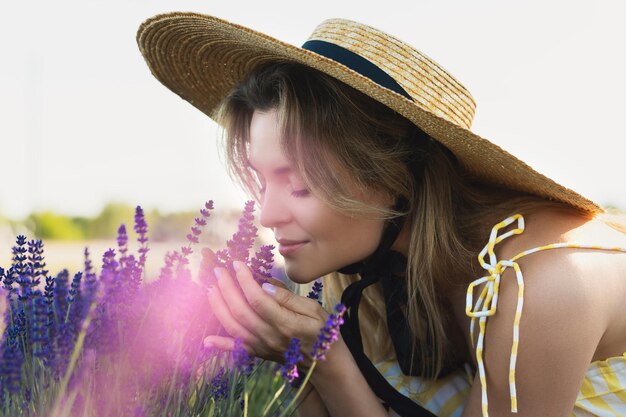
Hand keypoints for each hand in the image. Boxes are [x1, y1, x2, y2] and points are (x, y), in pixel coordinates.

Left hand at [204, 260, 329, 365]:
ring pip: (233, 327)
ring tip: (210, 287)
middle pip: (241, 311)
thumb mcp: (314, 309)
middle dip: (226, 287)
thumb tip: (265, 285)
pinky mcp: (258, 354)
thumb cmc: (323, 331)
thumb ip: (288, 298)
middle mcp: (270, 337)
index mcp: (287, 323)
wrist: (325, 365)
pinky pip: (235, 349)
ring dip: (218, 306)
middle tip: (218, 270)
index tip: (237, 264)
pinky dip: (220, 345)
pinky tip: (206, 340)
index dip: (244, 280)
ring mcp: (262, 347)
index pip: (258, 300)